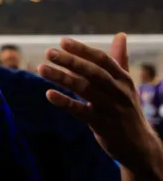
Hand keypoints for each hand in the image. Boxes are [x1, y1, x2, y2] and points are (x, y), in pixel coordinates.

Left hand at [38, 33, 159, 170]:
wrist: (139, 145)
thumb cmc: (126, 109)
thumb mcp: (125, 84)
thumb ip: (119, 60)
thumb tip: (121, 35)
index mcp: (123, 79)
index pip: (102, 59)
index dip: (82, 49)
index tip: (62, 41)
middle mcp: (119, 91)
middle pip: (93, 72)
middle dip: (70, 61)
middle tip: (48, 52)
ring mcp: (111, 109)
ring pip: (84, 90)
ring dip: (62, 78)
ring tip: (41, 68)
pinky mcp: (102, 125)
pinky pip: (81, 112)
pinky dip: (65, 102)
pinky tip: (49, 94)